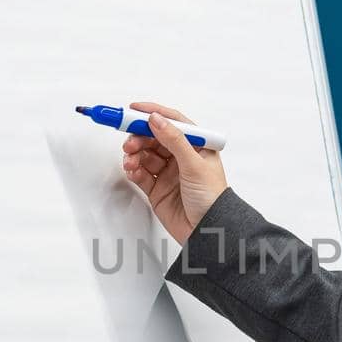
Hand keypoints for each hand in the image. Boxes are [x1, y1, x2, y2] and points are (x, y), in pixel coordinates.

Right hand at [120, 100, 229, 244]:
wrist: (207, 231)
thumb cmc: (211, 198)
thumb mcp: (194, 164)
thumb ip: (174, 140)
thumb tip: (156, 119)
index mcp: (196, 146)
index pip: (173, 122)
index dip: (153, 114)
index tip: (134, 110)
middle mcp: (182, 157)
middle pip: (154, 138)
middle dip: (139, 137)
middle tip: (130, 142)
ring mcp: (169, 173)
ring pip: (145, 155)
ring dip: (134, 154)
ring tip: (130, 160)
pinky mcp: (157, 189)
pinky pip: (141, 173)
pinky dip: (134, 170)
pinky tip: (132, 170)